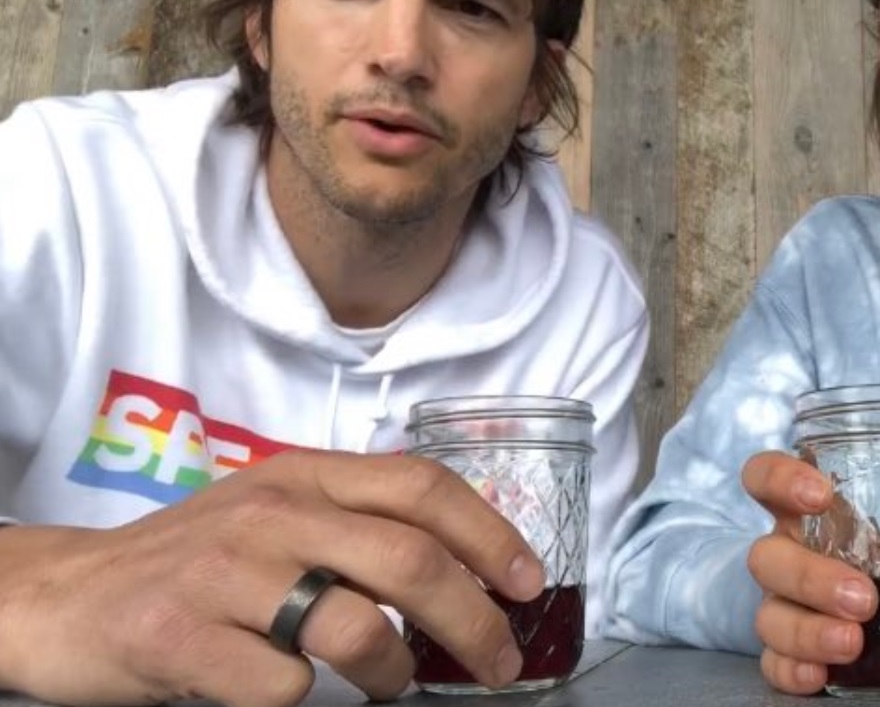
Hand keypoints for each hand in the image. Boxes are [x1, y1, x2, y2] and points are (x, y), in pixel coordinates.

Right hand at [0, 449, 543, 706]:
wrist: (69, 595)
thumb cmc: (196, 560)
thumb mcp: (279, 516)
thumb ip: (358, 526)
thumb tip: (467, 570)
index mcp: (305, 476)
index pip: (423, 487)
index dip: (491, 534)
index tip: (530, 583)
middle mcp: (272, 513)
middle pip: (411, 561)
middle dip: (475, 621)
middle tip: (499, 663)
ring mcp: (225, 574)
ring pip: (357, 627)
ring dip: (396, 669)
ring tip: (394, 683)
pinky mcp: (180, 636)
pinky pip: (282, 685)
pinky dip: (301, 699)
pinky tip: (285, 688)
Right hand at [741, 451, 879, 695]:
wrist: (852, 606)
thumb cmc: (876, 564)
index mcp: (806, 515)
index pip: (765, 478)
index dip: (780, 478)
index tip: (821, 494)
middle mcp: (783, 554)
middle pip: (766, 557)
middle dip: (812, 578)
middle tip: (863, 598)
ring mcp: (776, 603)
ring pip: (768, 615)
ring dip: (808, 630)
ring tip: (852, 642)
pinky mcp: (780, 649)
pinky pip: (772, 662)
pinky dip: (792, 669)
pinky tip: (820, 676)